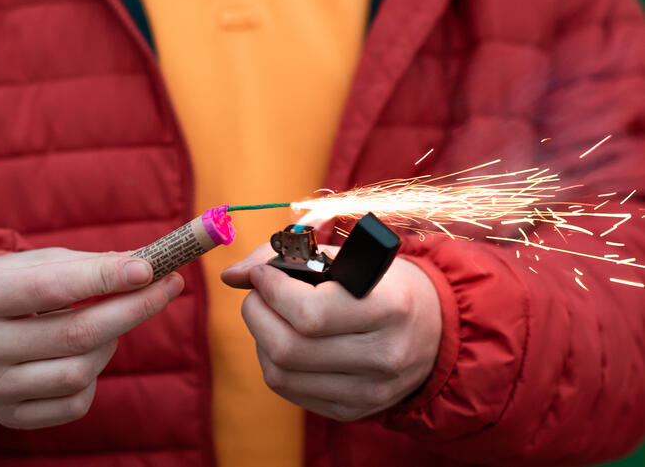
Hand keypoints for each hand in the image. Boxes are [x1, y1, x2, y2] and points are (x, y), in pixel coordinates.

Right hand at [0, 248, 182, 429]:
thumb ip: (93, 263)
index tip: (149, 268)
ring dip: (110, 344)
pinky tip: (85, 355)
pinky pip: (76, 402)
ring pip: (80, 372)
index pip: (51, 288)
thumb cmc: (16, 286)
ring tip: (106, 325)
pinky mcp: (11, 416)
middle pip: (77, 334)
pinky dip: (95, 377)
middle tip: (170, 286)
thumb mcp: (41, 262)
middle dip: (134, 309)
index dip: (104, 278)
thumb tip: (148, 267)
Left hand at [221, 244, 440, 421]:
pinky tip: (284, 340)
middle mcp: (383, 355)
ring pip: (281, 374)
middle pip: (288, 348)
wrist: (435, 331)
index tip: (262, 275)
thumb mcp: (349, 258)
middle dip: (256, 314)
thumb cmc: (383, 285)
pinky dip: (273, 361)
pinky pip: (289, 390)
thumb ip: (287, 257)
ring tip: (270, 316)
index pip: (310, 313)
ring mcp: (369, 391)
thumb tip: (232, 275)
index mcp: (389, 308)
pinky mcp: (353, 410)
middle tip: (257, 294)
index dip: (272, 291)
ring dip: (260, 338)